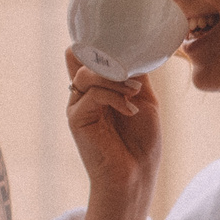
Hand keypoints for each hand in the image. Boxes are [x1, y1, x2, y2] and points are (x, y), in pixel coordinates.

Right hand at [65, 52, 160, 210]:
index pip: (85, 55)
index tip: (121, 42)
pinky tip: (130, 110)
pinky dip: (114, 97)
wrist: (136, 176)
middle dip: (108, 59)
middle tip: (131, 72)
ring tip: (134, 93)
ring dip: (114, 79)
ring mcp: (77, 106)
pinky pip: (90, 94)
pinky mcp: (76, 120)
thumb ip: (136, 75)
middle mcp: (82, 94)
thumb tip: (136, 50)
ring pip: (85, 74)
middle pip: (80, 58)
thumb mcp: (144, 100)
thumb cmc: (141, 142)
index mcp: (96, 88)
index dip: (96, 44)